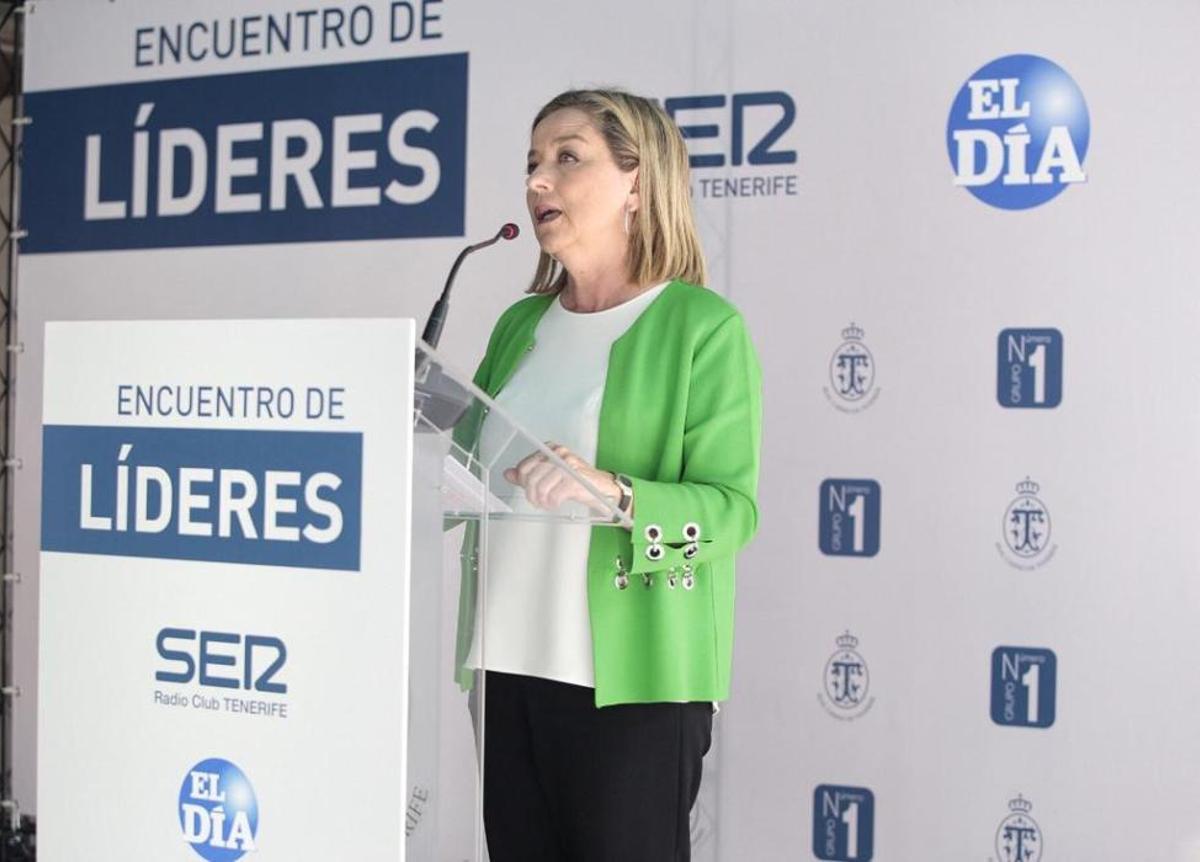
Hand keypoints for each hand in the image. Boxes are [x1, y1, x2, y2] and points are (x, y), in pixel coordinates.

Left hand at [503, 442, 620, 512]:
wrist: (603, 489)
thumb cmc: (577, 482)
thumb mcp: (550, 475)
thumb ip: (529, 474)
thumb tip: (508, 474)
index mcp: (550, 448)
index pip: (524, 467)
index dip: (524, 483)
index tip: (531, 491)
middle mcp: (558, 453)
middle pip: (531, 478)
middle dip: (532, 495)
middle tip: (538, 502)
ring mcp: (567, 465)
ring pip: (540, 488)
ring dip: (542, 501)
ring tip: (547, 503)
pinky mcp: (575, 480)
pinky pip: (553, 496)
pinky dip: (552, 504)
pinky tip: (556, 504)